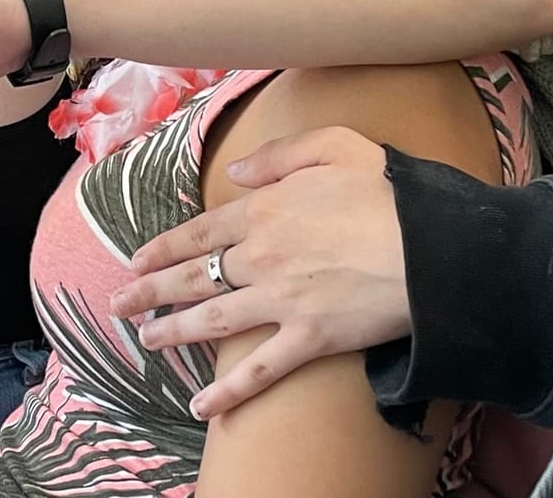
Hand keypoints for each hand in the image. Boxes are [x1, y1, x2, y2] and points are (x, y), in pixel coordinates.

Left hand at [108, 126, 410, 418]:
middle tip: (118, 305)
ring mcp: (282, 300)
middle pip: (193, 277)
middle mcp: (261, 256)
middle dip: (149, 291)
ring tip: (145, 340)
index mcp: (264, 209)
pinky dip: (228, 392)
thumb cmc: (390, 192)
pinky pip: (259, 369)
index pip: (199, 232)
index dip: (163, 248)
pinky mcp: (309, 338)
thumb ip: (278, 155)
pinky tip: (202, 407)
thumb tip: (233, 174)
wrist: (434, 247)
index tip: (136, 258)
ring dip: (173, 332)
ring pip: (212, 321)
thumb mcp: (334, 145)